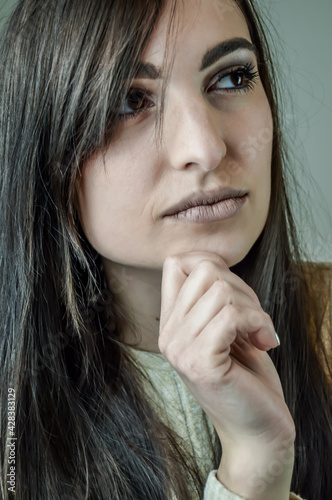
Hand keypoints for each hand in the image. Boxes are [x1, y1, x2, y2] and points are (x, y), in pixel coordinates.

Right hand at [159, 252, 294, 498]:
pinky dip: (257, 323)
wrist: (257, 431)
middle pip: (204, 270)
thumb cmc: (247, 377)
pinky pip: (230, 315)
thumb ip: (213, 298)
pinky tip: (264, 343)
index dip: (212, 264)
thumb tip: (217, 262)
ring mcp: (181, 349)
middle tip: (254, 319)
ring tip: (259, 333)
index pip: (176, 263)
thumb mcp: (224, 329)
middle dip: (242, 288)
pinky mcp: (202, 363)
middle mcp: (169, 335)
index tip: (234, 294)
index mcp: (171, 323)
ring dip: (254, 308)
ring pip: (221, 291)